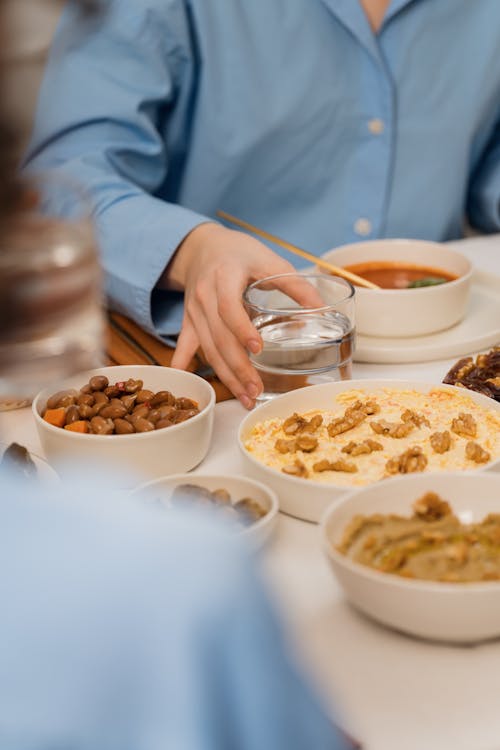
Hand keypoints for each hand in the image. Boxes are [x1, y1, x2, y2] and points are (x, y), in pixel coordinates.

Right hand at [163, 223, 320, 407]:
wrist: (202, 247)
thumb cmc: (239, 252)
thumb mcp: (267, 259)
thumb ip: (294, 284)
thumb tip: (321, 307)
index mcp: (225, 277)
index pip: (229, 307)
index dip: (241, 329)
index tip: (257, 348)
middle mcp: (204, 296)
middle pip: (218, 337)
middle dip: (237, 367)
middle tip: (256, 389)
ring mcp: (194, 311)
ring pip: (206, 348)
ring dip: (225, 375)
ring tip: (245, 396)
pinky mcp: (189, 321)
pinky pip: (184, 346)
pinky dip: (184, 366)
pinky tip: (188, 385)